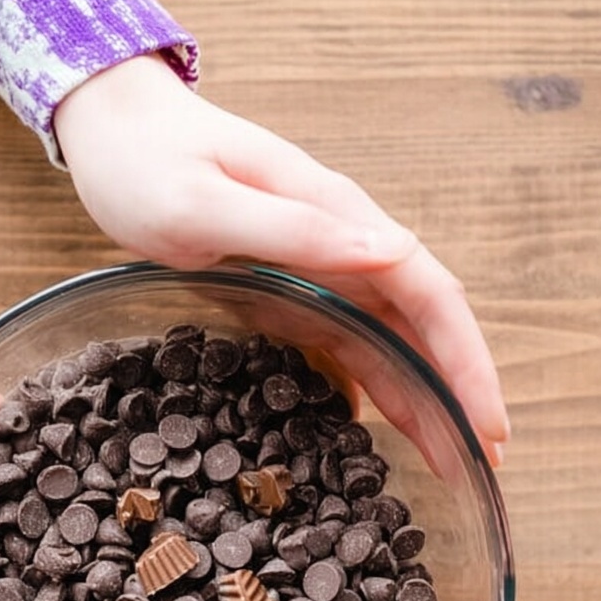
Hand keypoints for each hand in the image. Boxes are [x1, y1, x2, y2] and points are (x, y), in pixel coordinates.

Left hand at [55, 54, 509, 465]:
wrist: (114, 135)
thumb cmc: (148, 164)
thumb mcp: (207, 201)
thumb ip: (296, 230)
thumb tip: (394, 252)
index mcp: (336, 216)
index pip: (428, 293)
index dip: (464, 362)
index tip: (486, 425)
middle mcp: (340, 245)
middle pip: (421, 326)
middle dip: (457, 394)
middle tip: (481, 465)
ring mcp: (316, 270)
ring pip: (388, 342)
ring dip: (421, 399)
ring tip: (448, 461)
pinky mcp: (289, 291)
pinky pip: (344, 346)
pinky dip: (370, 388)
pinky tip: (379, 431)